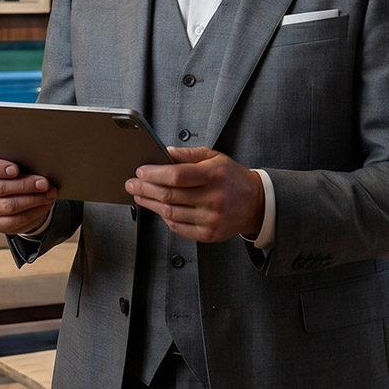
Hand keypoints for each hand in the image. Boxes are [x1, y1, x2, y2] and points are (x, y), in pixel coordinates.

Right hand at [0, 155, 58, 233]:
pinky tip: (45, 204)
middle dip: (25, 185)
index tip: (16, 169)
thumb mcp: (17, 160)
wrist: (19, 192)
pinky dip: (34, 212)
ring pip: (9, 206)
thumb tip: (39, 161)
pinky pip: (16, 221)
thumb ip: (21, 158)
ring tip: (50, 194)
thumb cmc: (19, 170)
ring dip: (34, 200)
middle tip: (44, 183)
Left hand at [127, 147, 263, 242]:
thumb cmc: (232, 178)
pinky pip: (178, 228)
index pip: (177, 175)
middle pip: (169, 195)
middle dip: (145, 188)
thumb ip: (189, 154)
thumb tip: (166, 153)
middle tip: (132, 183)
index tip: (141, 171)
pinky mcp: (209, 234)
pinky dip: (164, 218)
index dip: (154, 174)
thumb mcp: (215, 157)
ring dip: (150, 204)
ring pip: (170, 213)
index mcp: (215, 175)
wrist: (256, 203)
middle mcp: (214, 198)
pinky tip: (158, 210)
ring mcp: (212, 219)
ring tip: (140, 195)